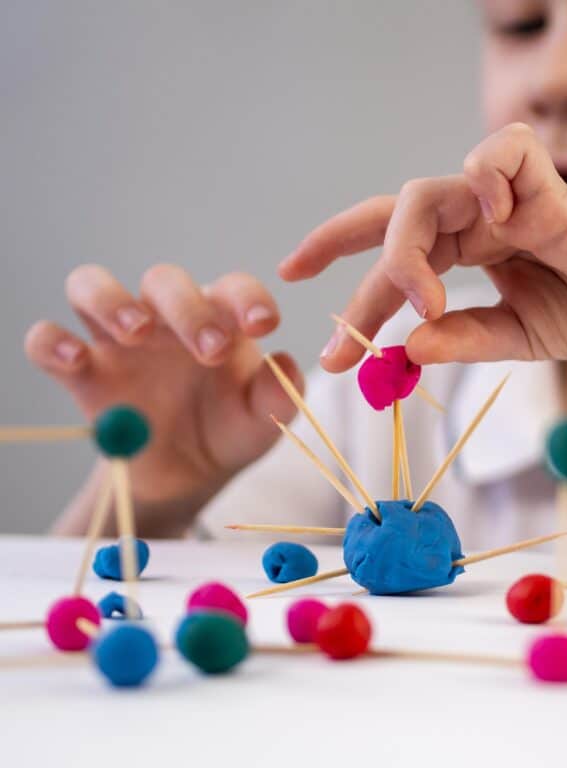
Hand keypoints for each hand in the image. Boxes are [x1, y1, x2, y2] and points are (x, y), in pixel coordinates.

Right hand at [25, 265, 302, 534]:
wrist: (188, 474)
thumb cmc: (230, 430)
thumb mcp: (263, 421)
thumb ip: (277, 394)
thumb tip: (287, 363)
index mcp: (219, 318)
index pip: (231, 289)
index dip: (248, 299)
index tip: (264, 325)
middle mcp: (165, 317)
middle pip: (163, 281)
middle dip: (187, 308)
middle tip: (211, 350)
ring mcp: (117, 339)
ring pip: (91, 285)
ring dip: (112, 301)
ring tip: (137, 332)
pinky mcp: (81, 371)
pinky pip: (47, 341)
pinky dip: (53, 342)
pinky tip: (77, 361)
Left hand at [279, 123, 566, 371]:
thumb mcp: (515, 337)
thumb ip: (463, 340)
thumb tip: (406, 348)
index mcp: (465, 250)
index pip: (391, 247)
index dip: (346, 269)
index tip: (314, 316)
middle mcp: (476, 218)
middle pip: (393, 218)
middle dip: (346, 256)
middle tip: (323, 311)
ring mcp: (506, 197)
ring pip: (426, 191)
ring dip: (407, 248)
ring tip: (424, 297)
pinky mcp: (545, 182)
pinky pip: (501, 152)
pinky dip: (487, 177)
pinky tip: (496, 222)